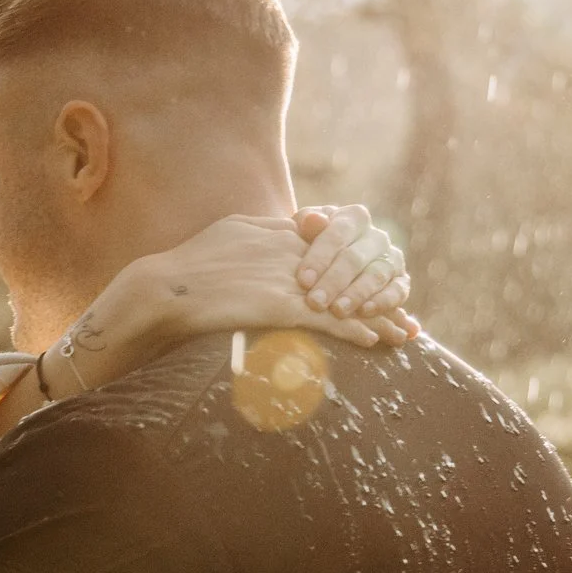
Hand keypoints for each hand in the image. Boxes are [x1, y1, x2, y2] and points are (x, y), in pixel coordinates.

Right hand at [72, 206, 414, 391]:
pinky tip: (374, 341)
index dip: (364, 261)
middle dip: (383, 290)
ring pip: (347, 297)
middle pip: (353, 270)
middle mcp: (291, 252)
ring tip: (405, 331)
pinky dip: (353, 329)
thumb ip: (264, 232)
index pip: (337, 243)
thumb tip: (285, 231)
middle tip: (407, 307)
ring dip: (379, 315)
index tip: (384, 275)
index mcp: (280, 233)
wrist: (164, 289)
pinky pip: (327, 319)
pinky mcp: (279, 306)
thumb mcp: (231, 233)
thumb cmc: (189, 266)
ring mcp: (287, 280)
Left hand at [293, 204, 416, 337]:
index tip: (303, 280)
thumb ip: (306, 224)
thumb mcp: (304, 230)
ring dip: (356, 294)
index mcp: (354, 218)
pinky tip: (365, 312)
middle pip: (355, 258)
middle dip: (333, 282)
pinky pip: (397, 292)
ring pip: (376, 275)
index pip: (337, 235)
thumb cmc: (312, 245)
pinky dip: (383, 302)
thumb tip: (312, 220)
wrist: (332, 264)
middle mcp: (377, 236)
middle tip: (315, 302)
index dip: (319, 258)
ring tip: (337, 311)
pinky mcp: (402, 282)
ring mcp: (392, 259)